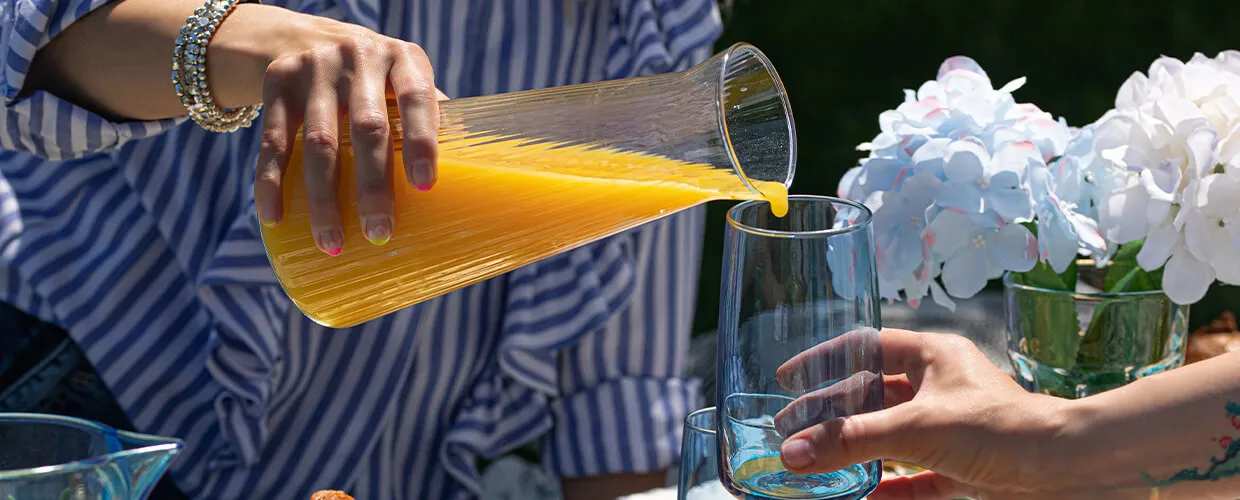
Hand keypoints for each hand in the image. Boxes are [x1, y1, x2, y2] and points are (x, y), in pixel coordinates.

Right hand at [251, 16, 444, 253]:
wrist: (309, 38)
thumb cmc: (377, 80)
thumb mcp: (406, 82)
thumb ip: (432, 120)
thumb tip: (466, 184)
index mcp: (404, 59)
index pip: (418, 99)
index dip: (422, 142)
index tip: (424, 188)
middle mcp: (359, 57)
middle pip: (367, 128)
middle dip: (372, 186)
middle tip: (379, 233)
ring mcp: (315, 67)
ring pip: (318, 142)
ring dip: (323, 198)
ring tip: (331, 241)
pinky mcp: (277, 81)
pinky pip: (272, 140)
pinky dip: (271, 182)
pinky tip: (274, 217)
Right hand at [771, 328, 1076, 499]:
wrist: (1073, 473)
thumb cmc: (1002, 429)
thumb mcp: (916, 429)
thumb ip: (852, 442)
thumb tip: (792, 452)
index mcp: (933, 356)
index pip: (866, 347)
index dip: (825, 360)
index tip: (789, 378)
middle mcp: (941, 387)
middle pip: (872, 396)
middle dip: (831, 416)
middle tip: (790, 433)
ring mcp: (954, 429)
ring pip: (891, 439)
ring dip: (854, 453)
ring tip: (813, 466)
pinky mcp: (966, 469)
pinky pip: (915, 478)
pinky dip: (886, 489)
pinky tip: (858, 498)